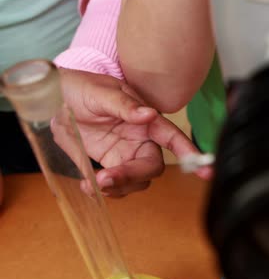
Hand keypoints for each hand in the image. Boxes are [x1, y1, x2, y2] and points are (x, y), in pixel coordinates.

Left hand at [58, 69, 211, 196]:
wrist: (53, 98)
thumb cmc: (82, 87)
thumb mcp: (102, 92)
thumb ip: (125, 106)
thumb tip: (149, 114)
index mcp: (145, 121)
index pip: (173, 138)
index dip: (190, 153)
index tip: (206, 170)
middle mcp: (140, 139)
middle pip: (152, 167)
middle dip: (133, 176)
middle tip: (106, 179)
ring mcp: (124, 154)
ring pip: (136, 181)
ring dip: (119, 187)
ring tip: (94, 183)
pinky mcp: (109, 164)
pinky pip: (116, 185)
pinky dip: (105, 191)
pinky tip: (88, 185)